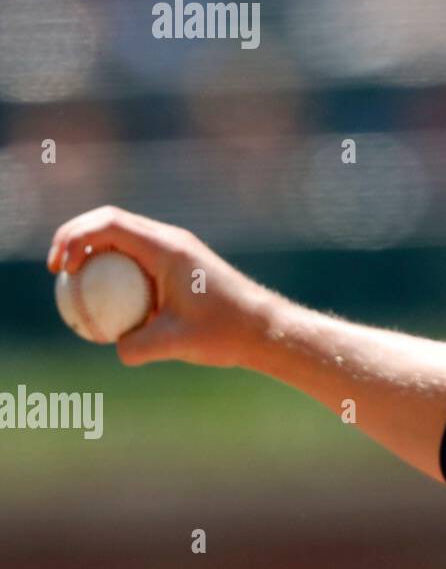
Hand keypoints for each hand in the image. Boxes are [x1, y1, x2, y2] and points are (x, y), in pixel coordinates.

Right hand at [47, 206, 272, 368]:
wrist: (265, 328)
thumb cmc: (226, 333)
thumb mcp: (177, 344)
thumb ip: (137, 346)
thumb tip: (113, 346)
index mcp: (168, 248)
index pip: (108, 224)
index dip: (74, 237)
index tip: (60, 270)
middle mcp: (171, 241)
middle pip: (110, 222)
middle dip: (75, 237)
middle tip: (57, 271)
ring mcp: (176, 250)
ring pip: (124, 237)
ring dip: (95, 251)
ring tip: (74, 285)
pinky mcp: (180, 265)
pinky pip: (137, 257)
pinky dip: (115, 268)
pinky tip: (107, 302)